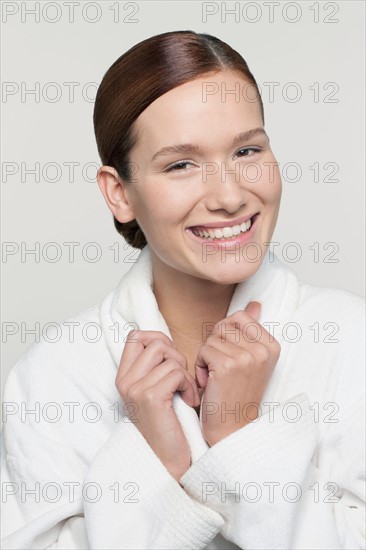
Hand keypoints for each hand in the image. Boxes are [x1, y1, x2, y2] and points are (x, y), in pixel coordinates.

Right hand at [115, 330, 199, 481]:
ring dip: (185, 373)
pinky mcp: (150, 397)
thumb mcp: (156, 391)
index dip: (159, 340)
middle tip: (181, 378)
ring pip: (169, 357)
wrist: (167, 461)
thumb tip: (166, 342)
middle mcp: (125, 381)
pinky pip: (177, 374)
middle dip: (176, 355)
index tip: (171, 360)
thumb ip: (155, 367)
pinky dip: (189, 386)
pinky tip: (188, 401)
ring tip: (185, 391)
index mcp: (124, 377)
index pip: (136, 336)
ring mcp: (135, 389)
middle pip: (155, 342)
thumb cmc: (169, 424)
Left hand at [195, 302, 280, 446]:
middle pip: (224, 326)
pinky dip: (200, 366)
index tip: (231, 357)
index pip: (240, 316)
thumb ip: (252, 329)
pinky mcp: (228, 365)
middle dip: (215, 345)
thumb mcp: (250, 359)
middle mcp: (263, 350)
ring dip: (207, 357)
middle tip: (222, 369)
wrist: (233, 428)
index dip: (226, 334)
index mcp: (272, 345)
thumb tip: (255, 304)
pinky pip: (203, 350)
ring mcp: (247, 357)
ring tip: (217, 377)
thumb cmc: (237, 393)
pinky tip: (210, 383)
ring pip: (211, 338)